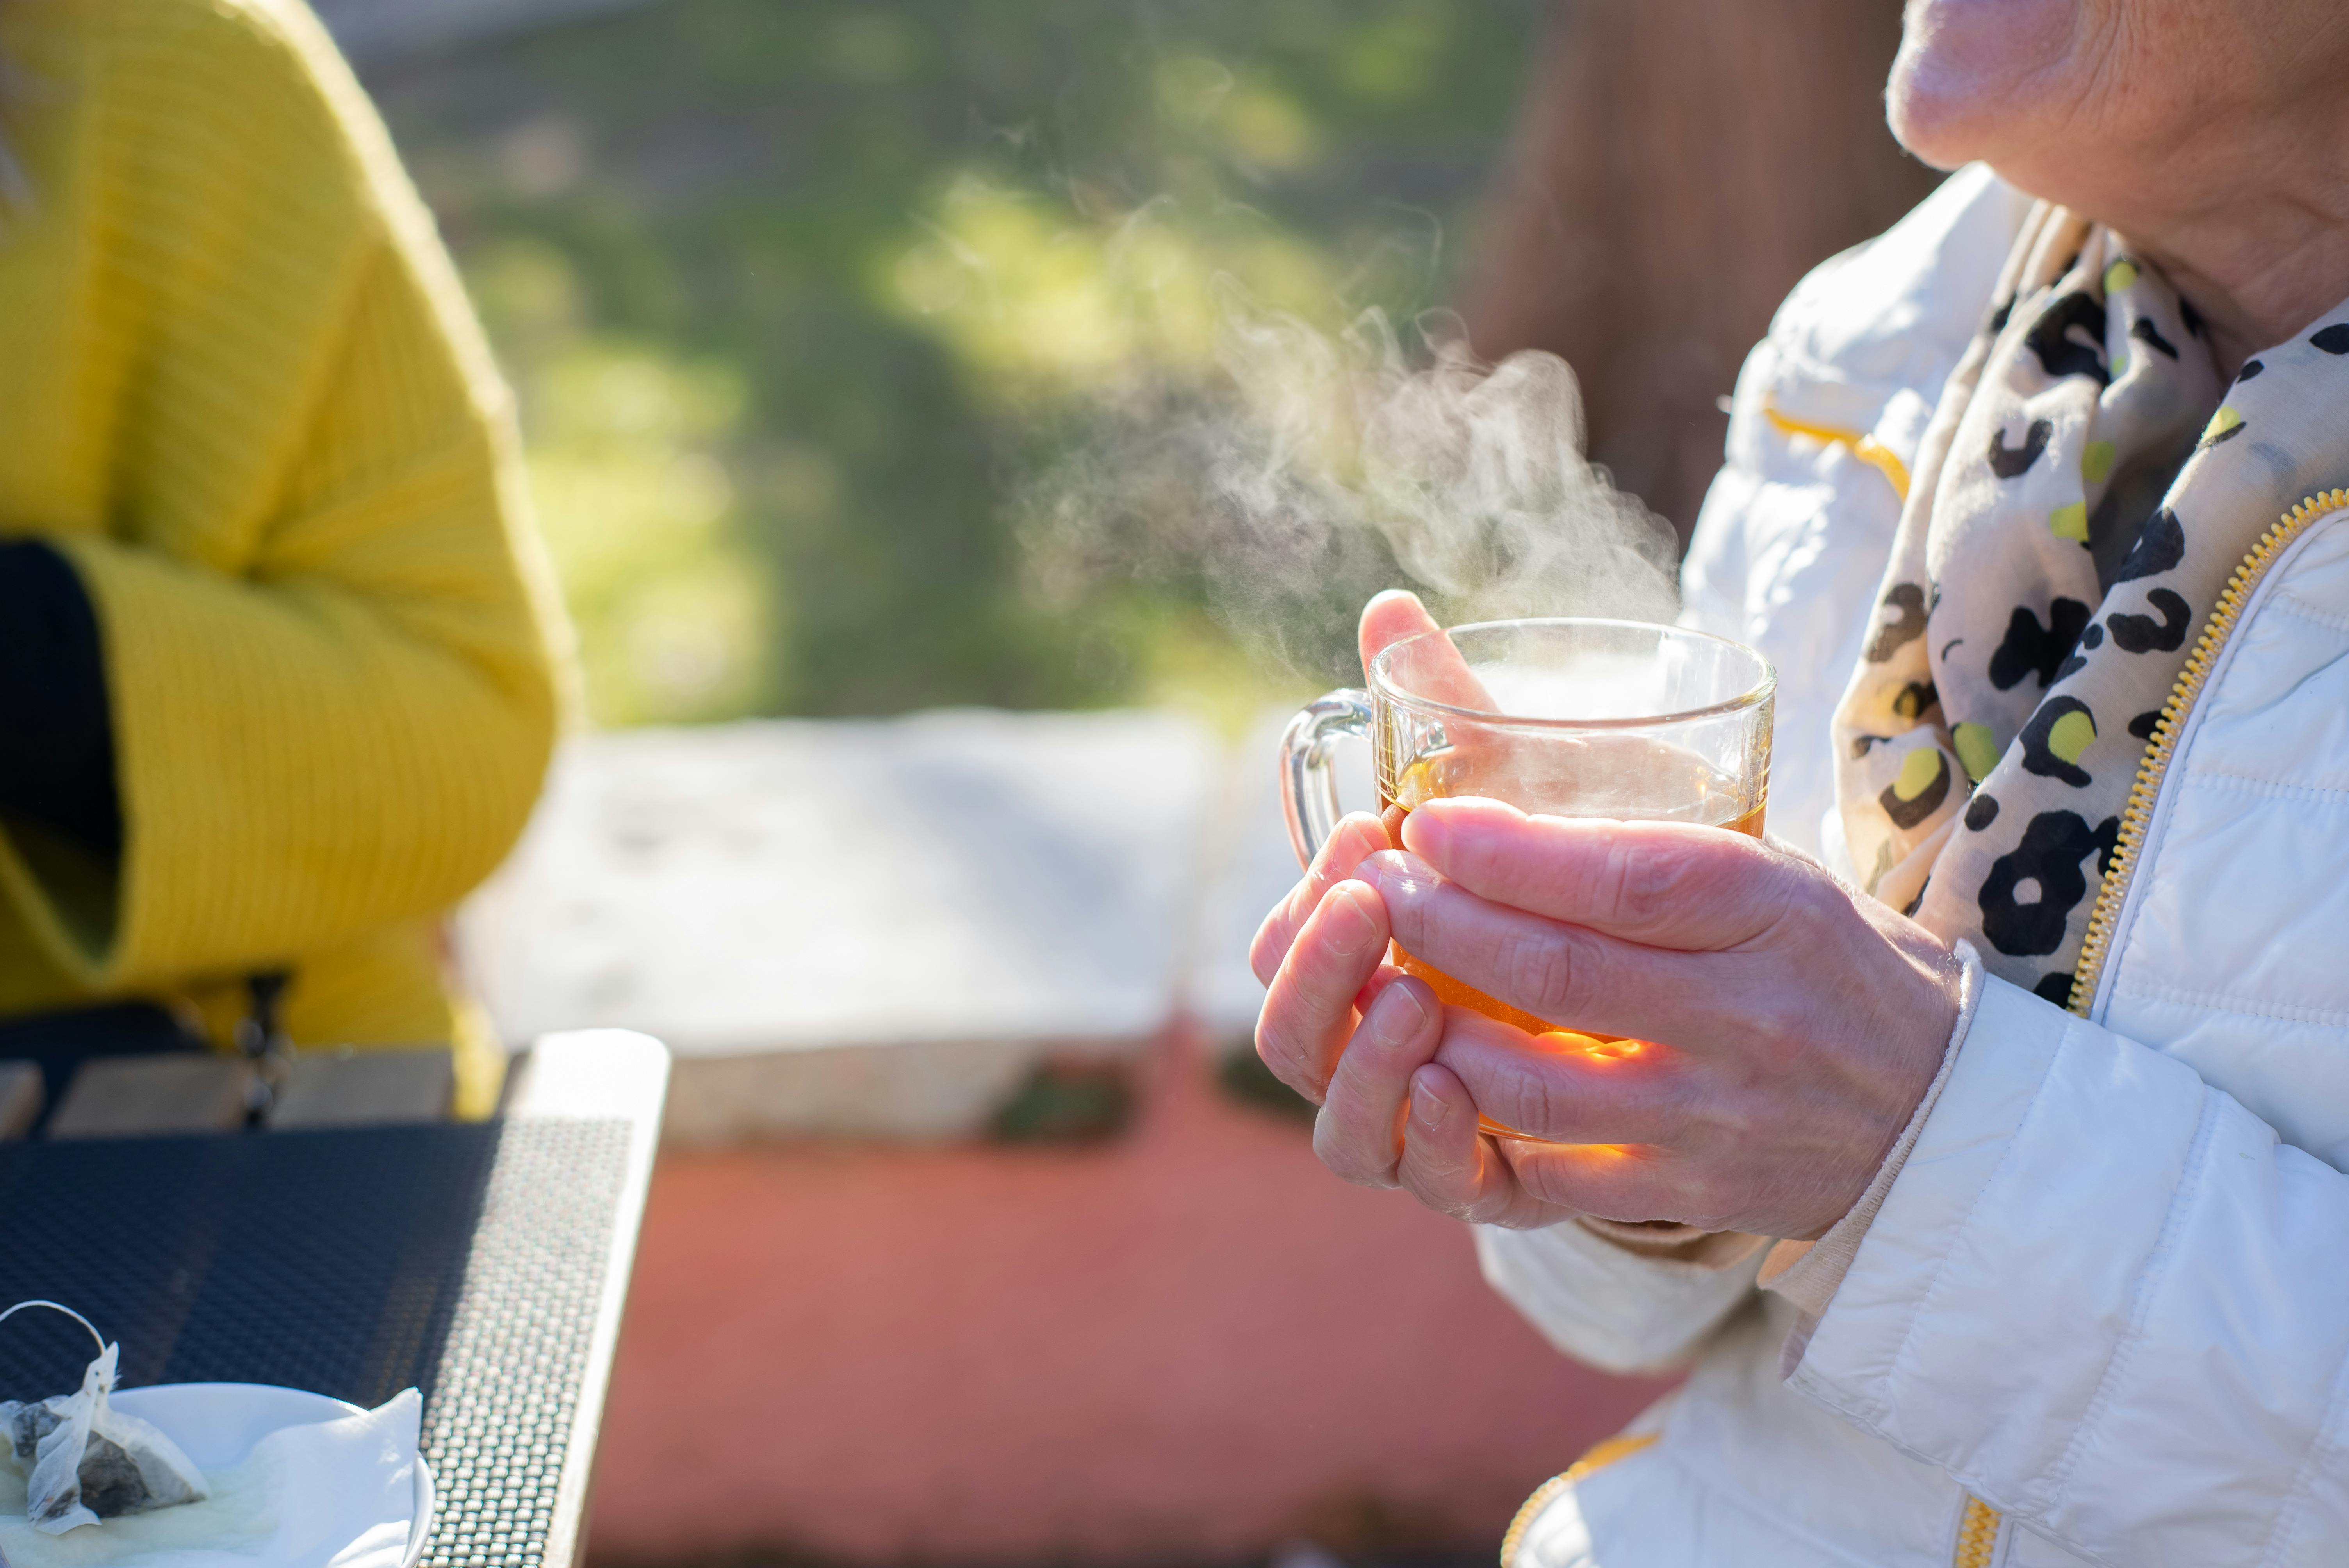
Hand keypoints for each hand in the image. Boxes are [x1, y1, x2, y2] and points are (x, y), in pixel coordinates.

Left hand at [1250, 589, 1962, 1239]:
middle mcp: (1744, 1013)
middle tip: (1369, 888)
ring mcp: (1714, 1113)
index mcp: (1766, 906)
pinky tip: (1426, 1080)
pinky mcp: (1688, 1191)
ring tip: (1374, 984)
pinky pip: (1552, 1173)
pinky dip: (1474, 1128)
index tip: (1420, 820)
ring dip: (1432, 1032)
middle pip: (1557, 972)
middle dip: (1437, 927)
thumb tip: (1451, 683)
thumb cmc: (1813, 955)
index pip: (1620, 875)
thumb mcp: (1759, 860)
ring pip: (1532, 1086)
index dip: (1502, 851)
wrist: (1935, 1107)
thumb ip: (1628, 811)